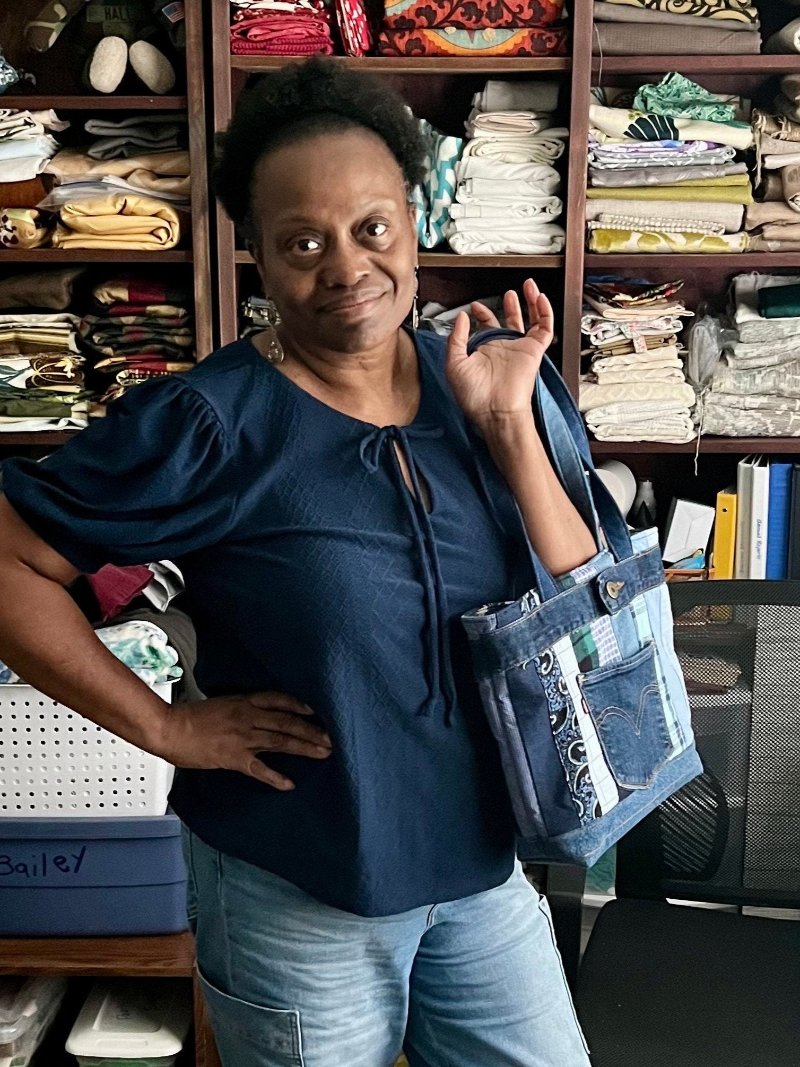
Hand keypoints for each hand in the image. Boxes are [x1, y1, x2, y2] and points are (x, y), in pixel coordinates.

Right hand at [160, 691, 331, 790]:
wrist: (169, 727)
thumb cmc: (190, 717)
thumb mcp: (221, 705)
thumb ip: (241, 709)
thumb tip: (255, 715)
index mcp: (244, 702)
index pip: (279, 700)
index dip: (300, 705)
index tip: (316, 711)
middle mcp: (248, 717)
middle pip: (287, 722)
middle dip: (312, 731)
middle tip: (332, 738)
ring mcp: (242, 737)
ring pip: (281, 742)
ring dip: (304, 748)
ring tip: (324, 754)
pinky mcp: (233, 757)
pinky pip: (259, 769)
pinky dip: (275, 777)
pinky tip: (289, 785)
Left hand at [445, 278, 553, 427]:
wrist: (495, 410)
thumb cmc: (474, 396)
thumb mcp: (454, 363)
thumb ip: (456, 338)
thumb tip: (461, 317)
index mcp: (485, 351)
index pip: (487, 326)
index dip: (482, 314)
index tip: (476, 306)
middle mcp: (504, 348)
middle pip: (511, 320)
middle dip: (510, 305)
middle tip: (510, 292)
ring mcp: (520, 349)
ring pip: (531, 320)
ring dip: (531, 302)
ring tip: (529, 287)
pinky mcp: (534, 351)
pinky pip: (544, 329)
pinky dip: (545, 313)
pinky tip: (540, 299)